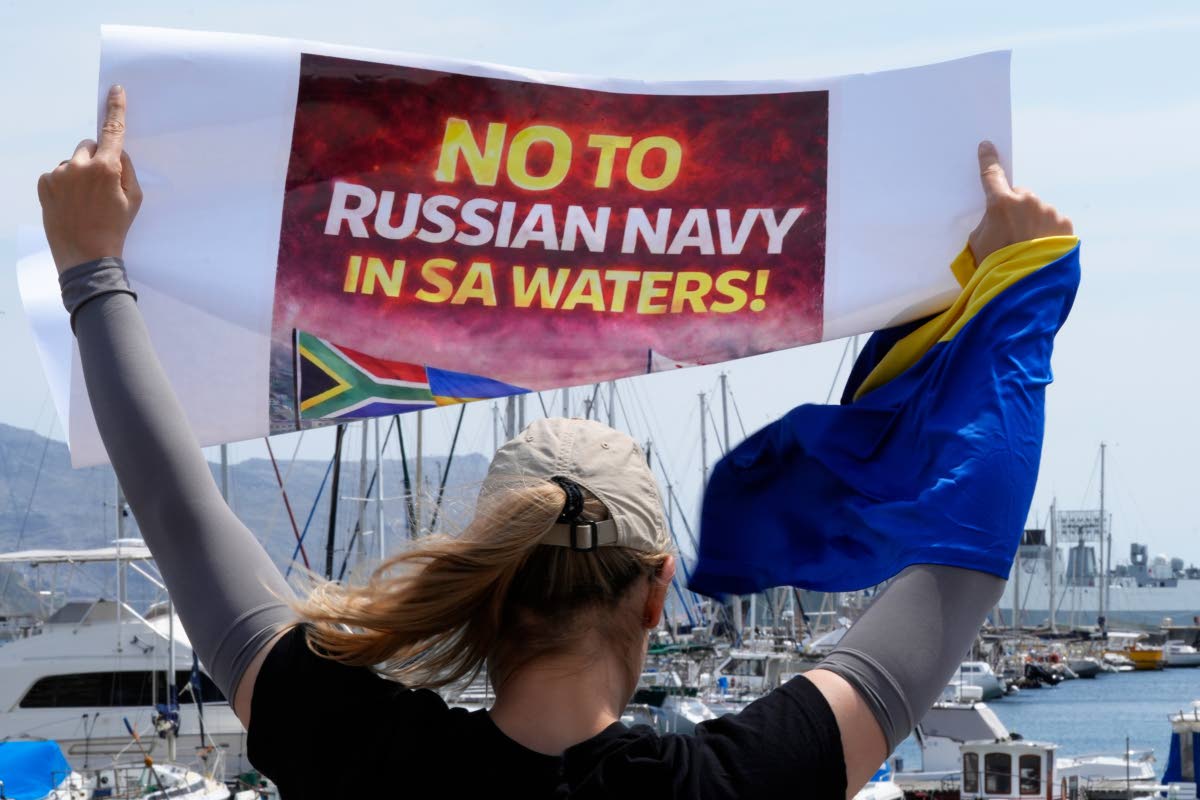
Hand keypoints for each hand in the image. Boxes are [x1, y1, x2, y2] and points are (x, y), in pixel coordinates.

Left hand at [38, 85, 142, 272]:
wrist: (86, 257)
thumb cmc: (114, 229)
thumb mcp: (135, 200)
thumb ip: (127, 170)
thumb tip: (116, 153)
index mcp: (107, 168)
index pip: (113, 131)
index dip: (116, 109)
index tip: (115, 90)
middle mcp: (80, 165)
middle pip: (90, 146)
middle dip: (97, 159)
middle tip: (101, 187)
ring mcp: (59, 174)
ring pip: (72, 161)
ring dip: (79, 173)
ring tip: (84, 201)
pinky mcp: (44, 183)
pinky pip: (57, 173)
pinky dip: (64, 184)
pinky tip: (70, 204)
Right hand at [968, 141, 1071, 263]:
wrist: (1024, 287)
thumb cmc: (994, 266)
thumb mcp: (977, 243)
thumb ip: (987, 222)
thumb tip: (997, 218)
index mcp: (1000, 204)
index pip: (992, 175)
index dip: (988, 160)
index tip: (987, 147)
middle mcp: (1027, 201)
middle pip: (1019, 195)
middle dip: (1016, 208)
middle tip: (1011, 233)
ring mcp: (1049, 211)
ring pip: (1037, 209)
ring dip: (1033, 222)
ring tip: (1027, 246)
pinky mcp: (1065, 223)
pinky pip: (1053, 221)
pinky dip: (1048, 231)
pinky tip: (1041, 248)